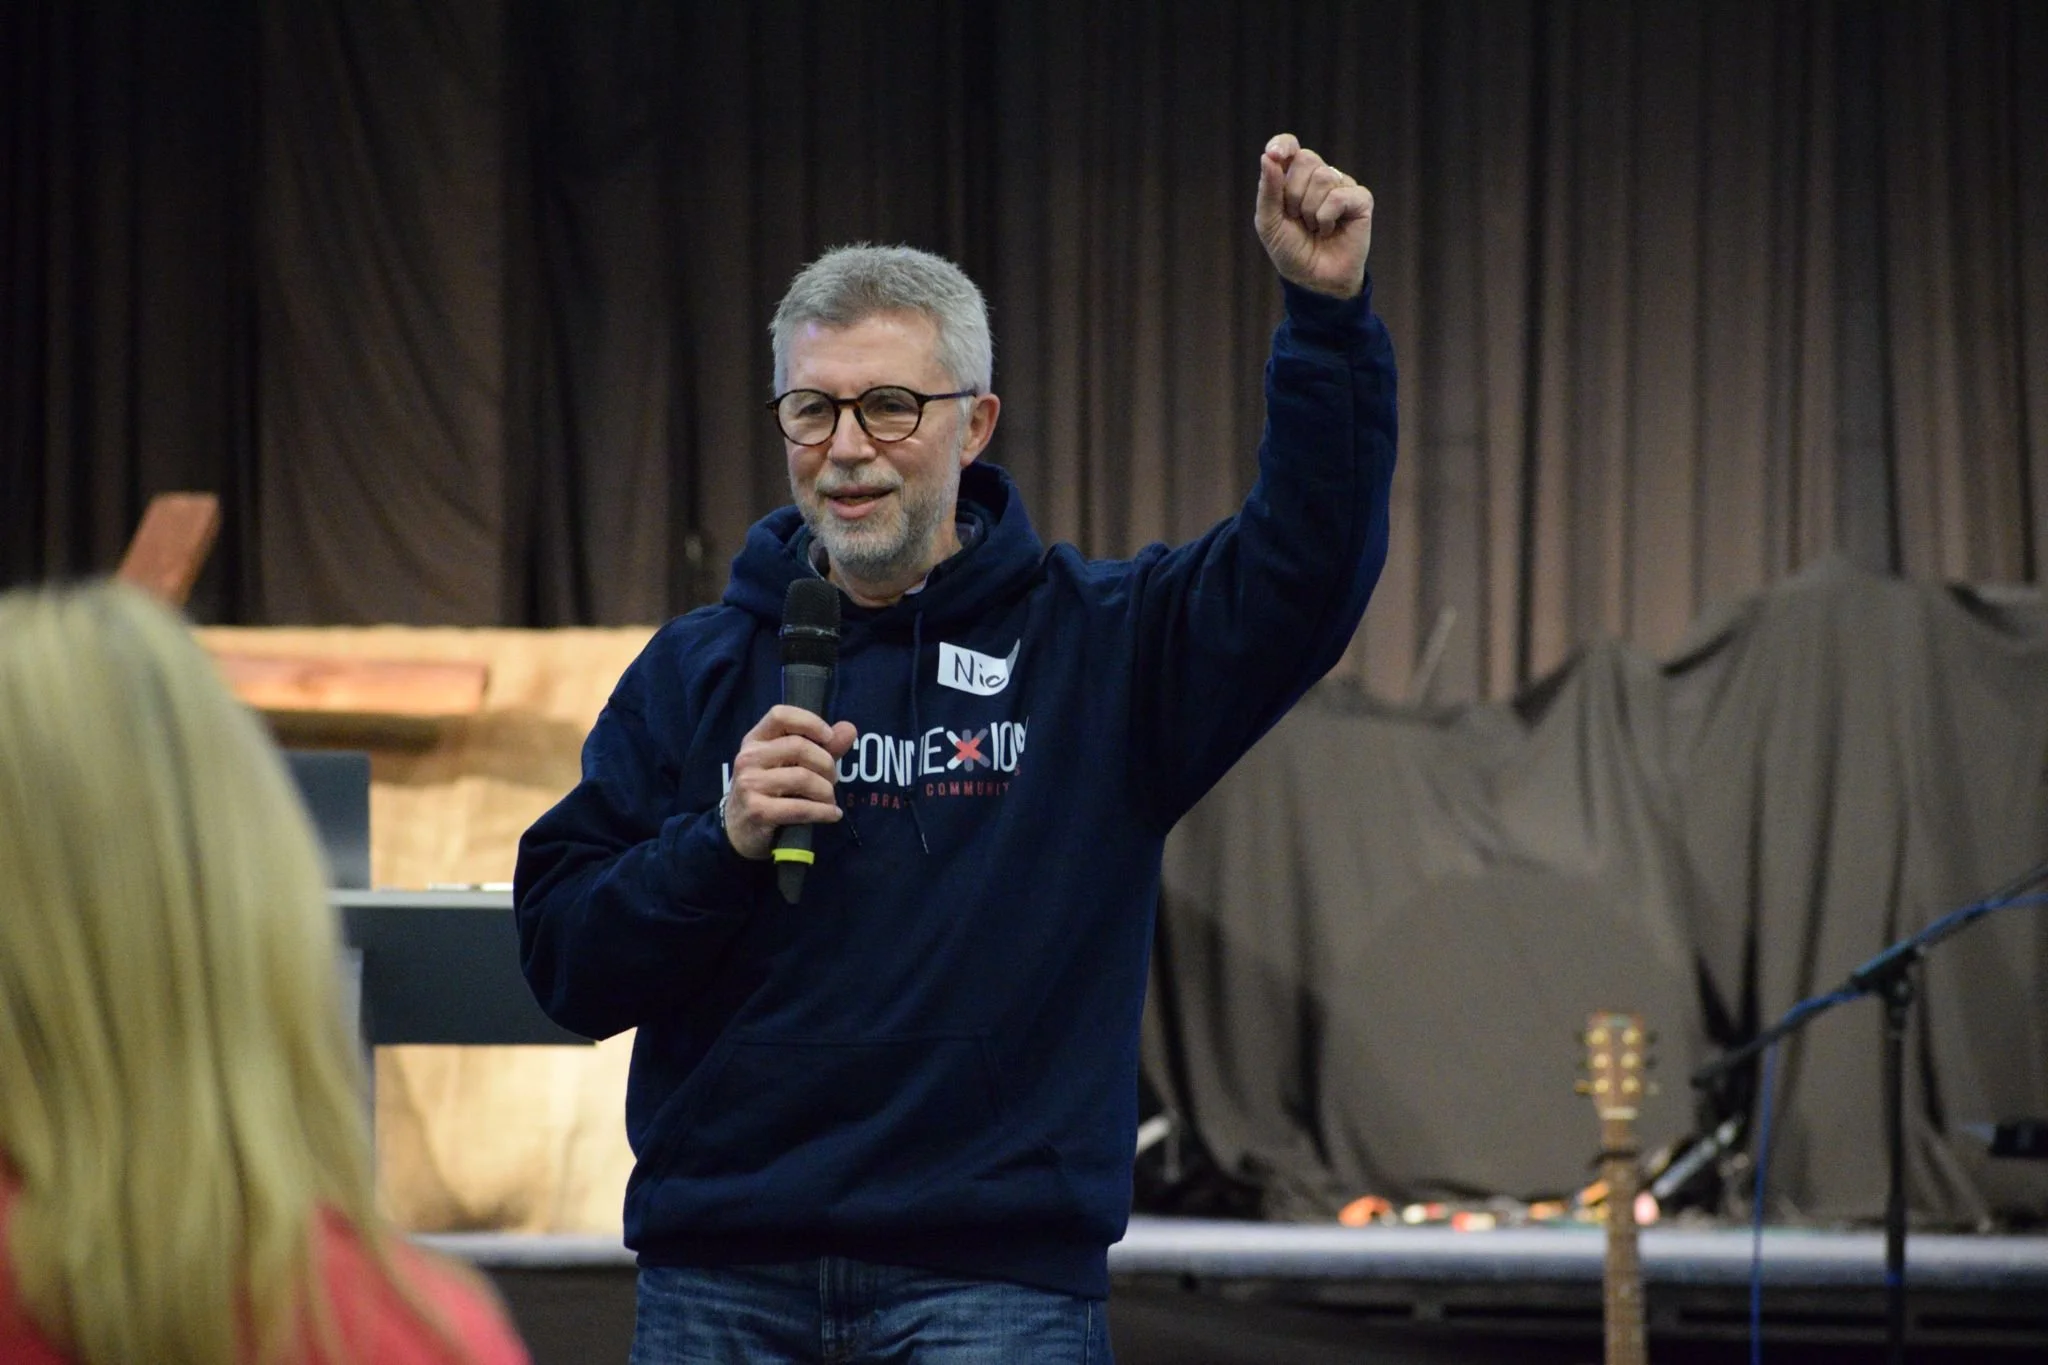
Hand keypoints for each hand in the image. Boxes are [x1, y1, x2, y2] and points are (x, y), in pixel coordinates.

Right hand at [722, 705, 857, 859]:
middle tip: (832, 780)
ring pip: (803, 777)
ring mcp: (750, 784)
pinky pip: (801, 808)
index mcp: (755, 740)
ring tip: (829, 799)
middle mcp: (748, 758)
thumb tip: (849, 729)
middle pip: (799, 747)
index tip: (829, 738)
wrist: (739, 831)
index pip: (780, 715)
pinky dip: (824, 812)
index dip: (810, 722)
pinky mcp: (758, 811)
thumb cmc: (769, 792)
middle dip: (826, 764)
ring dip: (826, 791)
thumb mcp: (790, 765)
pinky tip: (832, 814)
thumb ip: (822, 747)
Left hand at [1254, 133, 1372, 298]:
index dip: (1283, 145)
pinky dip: (1326, 217)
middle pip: (1305, 160)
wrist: (1313, 280)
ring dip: (1310, 210)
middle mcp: (1320, 176)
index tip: (1274, 155)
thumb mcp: (1269, 223)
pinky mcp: (1361, 200)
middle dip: (1293, 194)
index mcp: (1295, 176)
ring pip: (1322, 177)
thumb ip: (1268, 190)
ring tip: (1314, 227)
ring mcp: (1342, 186)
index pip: (1289, 145)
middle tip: (1297, 218)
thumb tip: (1268, 157)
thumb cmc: (1291, 250)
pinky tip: (1329, 230)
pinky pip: (1338, 196)